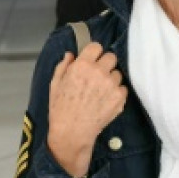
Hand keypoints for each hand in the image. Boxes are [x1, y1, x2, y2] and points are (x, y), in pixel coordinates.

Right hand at [46, 42, 127, 177]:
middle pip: (111, 57)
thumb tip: (71, 55)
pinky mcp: (119, 97)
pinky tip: (106, 100)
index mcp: (82, 65)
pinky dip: (116, 92)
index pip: (97, 46)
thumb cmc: (61, 108)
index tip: (92, 59)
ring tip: (101, 91)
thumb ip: (64, 66)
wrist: (72, 131)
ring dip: (111, 79)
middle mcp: (99, 72)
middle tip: (98, 75)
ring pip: (117, 73)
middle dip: (105, 64)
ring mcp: (111, 85)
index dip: (94, 53)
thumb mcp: (55, 84)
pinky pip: (123, 88)